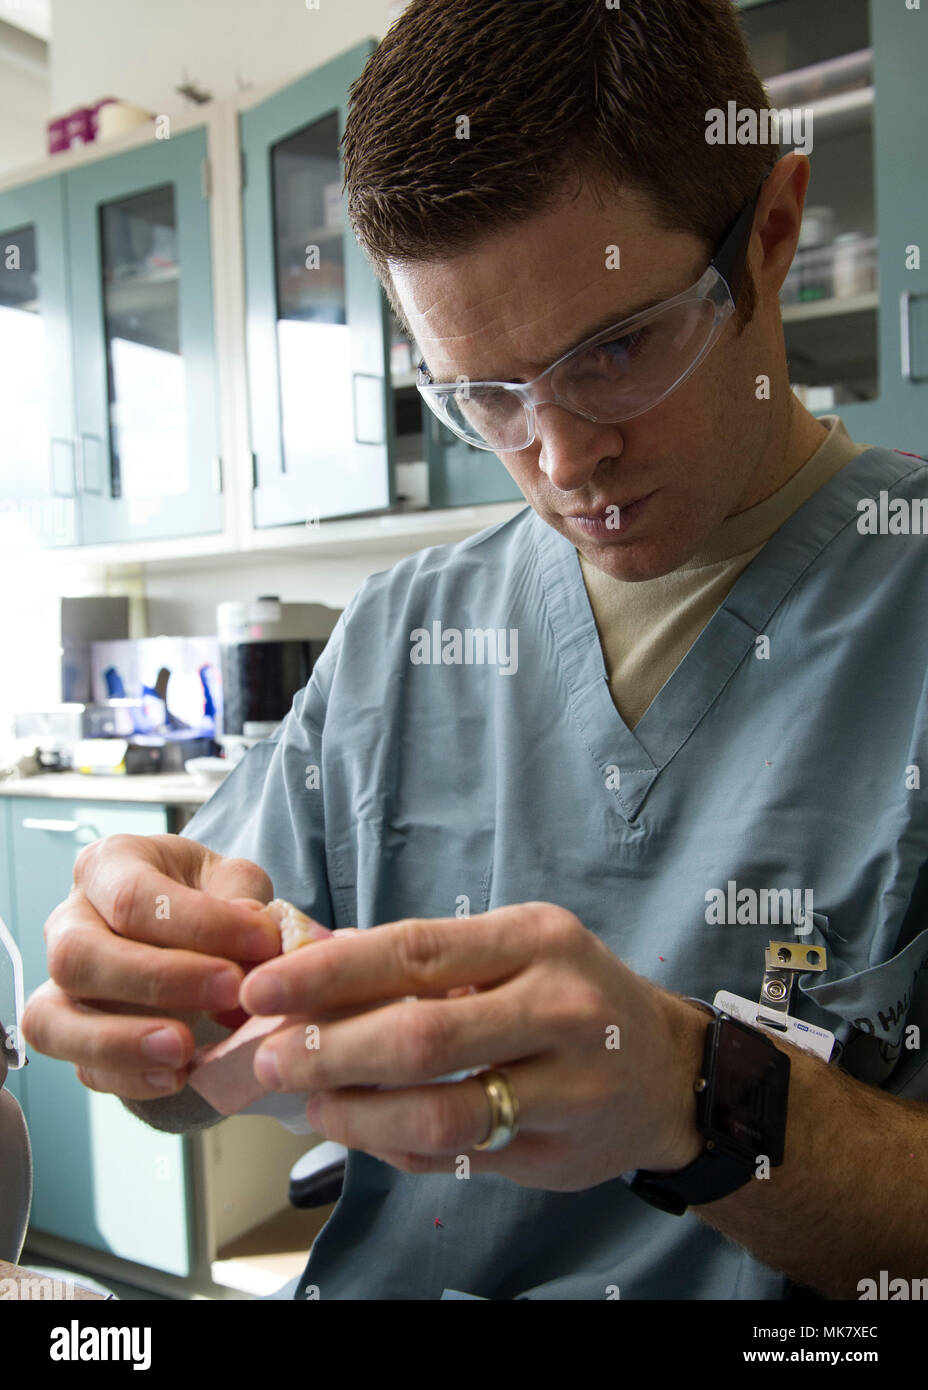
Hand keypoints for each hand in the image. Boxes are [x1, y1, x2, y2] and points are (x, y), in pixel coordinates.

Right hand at [21, 834, 282, 1099]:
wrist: (198, 932)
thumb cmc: (210, 897)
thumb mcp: (235, 879)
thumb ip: (245, 899)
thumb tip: (257, 933)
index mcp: (109, 865)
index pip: (133, 895)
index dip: (199, 923)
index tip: (262, 943)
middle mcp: (70, 920)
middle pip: (78, 955)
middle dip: (156, 979)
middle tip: (230, 991)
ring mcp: (61, 983)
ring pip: (52, 1019)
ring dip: (121, 1041)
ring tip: (186, 1050)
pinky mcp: (72, 1036)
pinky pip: (79, 1067)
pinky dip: (128, 1078)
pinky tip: (178, 1076)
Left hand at [240, 901, 706, 1190]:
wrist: (670, 1071)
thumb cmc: (573, 993)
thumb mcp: (517, 948)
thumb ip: (429, 960)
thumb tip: (314, 967)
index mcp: (536, 939)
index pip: (415, 949)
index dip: (329, 973)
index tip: (264, 987)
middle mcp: (558, 1007)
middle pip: (422, 1034)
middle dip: (329, 1049)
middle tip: (272, 1057)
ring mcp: (566, 1088)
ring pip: (441, 1112)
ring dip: (358, 1113)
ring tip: (315, 1102)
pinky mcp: (558, 1154)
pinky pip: (458, 1159)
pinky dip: (395, 1148)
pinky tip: (362, 1130)